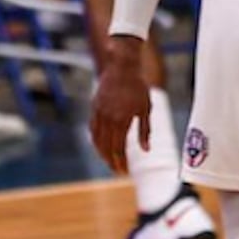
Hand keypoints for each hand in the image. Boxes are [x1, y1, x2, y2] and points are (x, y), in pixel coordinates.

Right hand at [88, 39, 153, 172]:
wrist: (122, 67)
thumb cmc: (138, 87)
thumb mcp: (145, 109)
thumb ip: (145, 131)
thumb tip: (146, 150)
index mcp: (121, 120)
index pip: (119, 149)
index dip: (121, 162)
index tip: (124, 172)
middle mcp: (108, 119)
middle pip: (106, 148)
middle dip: (111, 162)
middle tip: (117, 171)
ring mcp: (99, 113)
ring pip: (96, 140)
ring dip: (102, 153)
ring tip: (109, 161)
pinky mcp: (94, 108)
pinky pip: (92, 129)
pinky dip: (95, 140)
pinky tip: (100, 145)